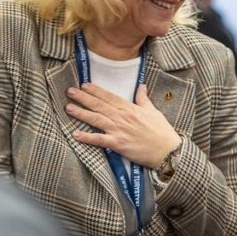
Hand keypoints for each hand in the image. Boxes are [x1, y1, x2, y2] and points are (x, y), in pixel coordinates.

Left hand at [66, 83, 180, 168]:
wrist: (167, 150)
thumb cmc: (162, 131)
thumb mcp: (154, 111)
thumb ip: (144, 99)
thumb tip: (141, 86)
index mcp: (130, 108)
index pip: (110, 97)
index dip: (96, 91)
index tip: (84, 85)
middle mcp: (122, 117)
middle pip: (99, 105)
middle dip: (83, 98)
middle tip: (69, 91)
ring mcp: (119, 130)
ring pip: (96, 119)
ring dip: (81, 113)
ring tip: (68, 107)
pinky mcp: (118, 144)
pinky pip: (99, 140)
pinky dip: (87, 137)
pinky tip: (75, 134)